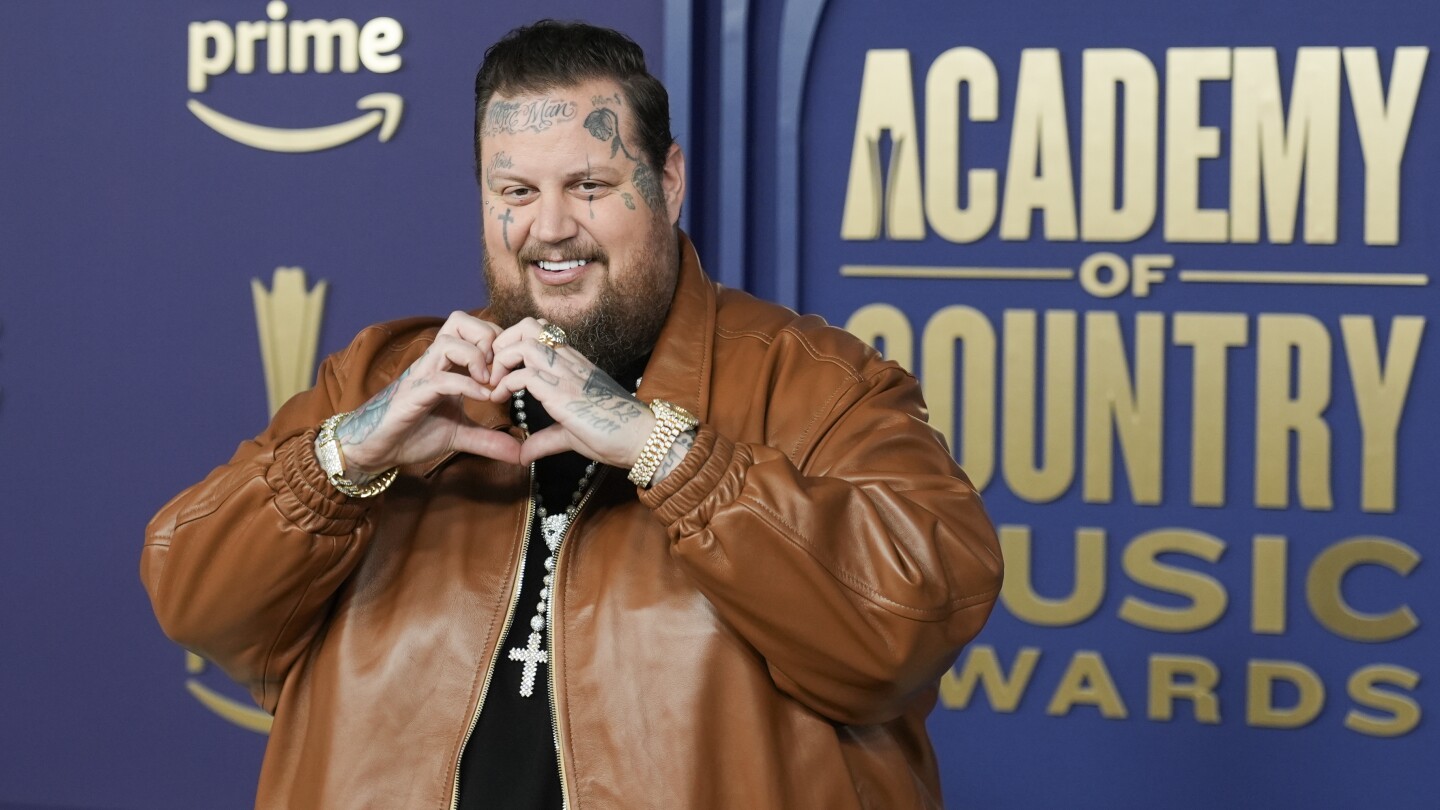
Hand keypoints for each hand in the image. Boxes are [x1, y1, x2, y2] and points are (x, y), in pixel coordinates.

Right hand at [335, 312, 521, 473]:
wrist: (376, 449)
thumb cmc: (413, 433)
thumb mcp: (460, 436)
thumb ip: (489, 440)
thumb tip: (519, 452)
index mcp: (446, 365)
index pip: (472, 328)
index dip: (496, 339)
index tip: (509, 367)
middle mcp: (433, 363)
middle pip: (459, 320)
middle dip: (487, 336)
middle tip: (499, 366)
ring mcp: (422, 376)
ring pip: (449, 341)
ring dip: (477, 357)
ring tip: (489, 383)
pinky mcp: (413, 395)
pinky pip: (442, 379)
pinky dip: (467, 386)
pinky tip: (483, 399)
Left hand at [485, 318, 656, 466]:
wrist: (640, 438)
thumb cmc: (614, 433)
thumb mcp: (570, 434)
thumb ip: (544, 439)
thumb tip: (523, 453)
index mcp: (573, 364)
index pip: (540, 331)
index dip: (514, 341)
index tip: (503, 367)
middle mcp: (569, 362)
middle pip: (528, 325)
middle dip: (503, 342)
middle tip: (493, 369)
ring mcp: (567, 375)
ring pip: (524, 342)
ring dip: (501, 360)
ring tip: (494, 383)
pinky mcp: (563, 393)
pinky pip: (524, 374)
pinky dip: (505, 384)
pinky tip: (500, 399)